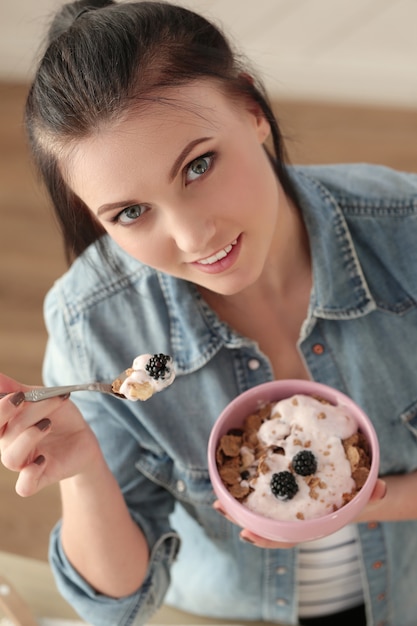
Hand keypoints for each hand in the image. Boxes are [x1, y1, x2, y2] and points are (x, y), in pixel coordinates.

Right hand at [0, 373, 101, 496]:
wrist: (84, 437)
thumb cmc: (60, 416)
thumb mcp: (43, 397)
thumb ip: (18, 389)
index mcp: (6, 426)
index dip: (1, 408)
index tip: (19, 394)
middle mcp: (9, 446)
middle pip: (1, 435)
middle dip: (12, 415)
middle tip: (26, 400)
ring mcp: (24, 463)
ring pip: (10, 458)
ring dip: (29, 436)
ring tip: (48, 424)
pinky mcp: (39, 478)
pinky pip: (24, 486)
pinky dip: (30, 474)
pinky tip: (43, 459)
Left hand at [213, 478, 387, 547]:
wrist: (354, 490)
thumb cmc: (355, 496)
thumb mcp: (364, 495)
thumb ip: (370, 493)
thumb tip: (379, 487)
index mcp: (310, 525)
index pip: (287, 537)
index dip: (267, 538)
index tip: (247, 534)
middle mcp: (294, 519)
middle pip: (263, 524)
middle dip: (240, 518)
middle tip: (219, 506)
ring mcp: (286, 507)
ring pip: (257, 511)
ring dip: (236, 505)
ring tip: (216, 496)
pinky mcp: (281, 491)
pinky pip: (261, 494)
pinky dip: (246, 487)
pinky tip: (231, 477)